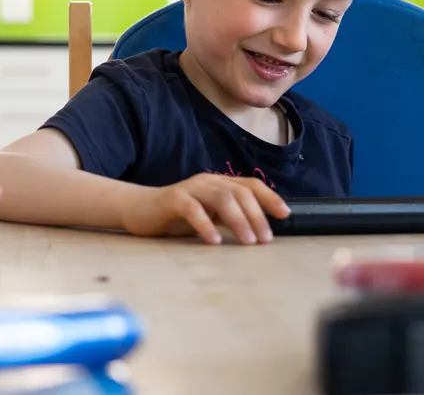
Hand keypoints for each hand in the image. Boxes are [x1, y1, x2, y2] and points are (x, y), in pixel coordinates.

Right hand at [118, 174, 289, 244]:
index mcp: (219, 183)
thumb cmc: (176, 217)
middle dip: (256, 215)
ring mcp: (190, 188)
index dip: (269, 197)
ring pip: (221, 198)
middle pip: (240, 192)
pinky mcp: (173, 199)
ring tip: (248, 241)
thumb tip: (258, 232)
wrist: (138, 210)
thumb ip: (229, 218)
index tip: (285, 214)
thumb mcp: (209, 216)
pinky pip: (193, 209)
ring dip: (238, 220)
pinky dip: (206, 224)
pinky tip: (214, 240)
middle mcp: (208, 182)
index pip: (250, 185)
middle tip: (265, 239)